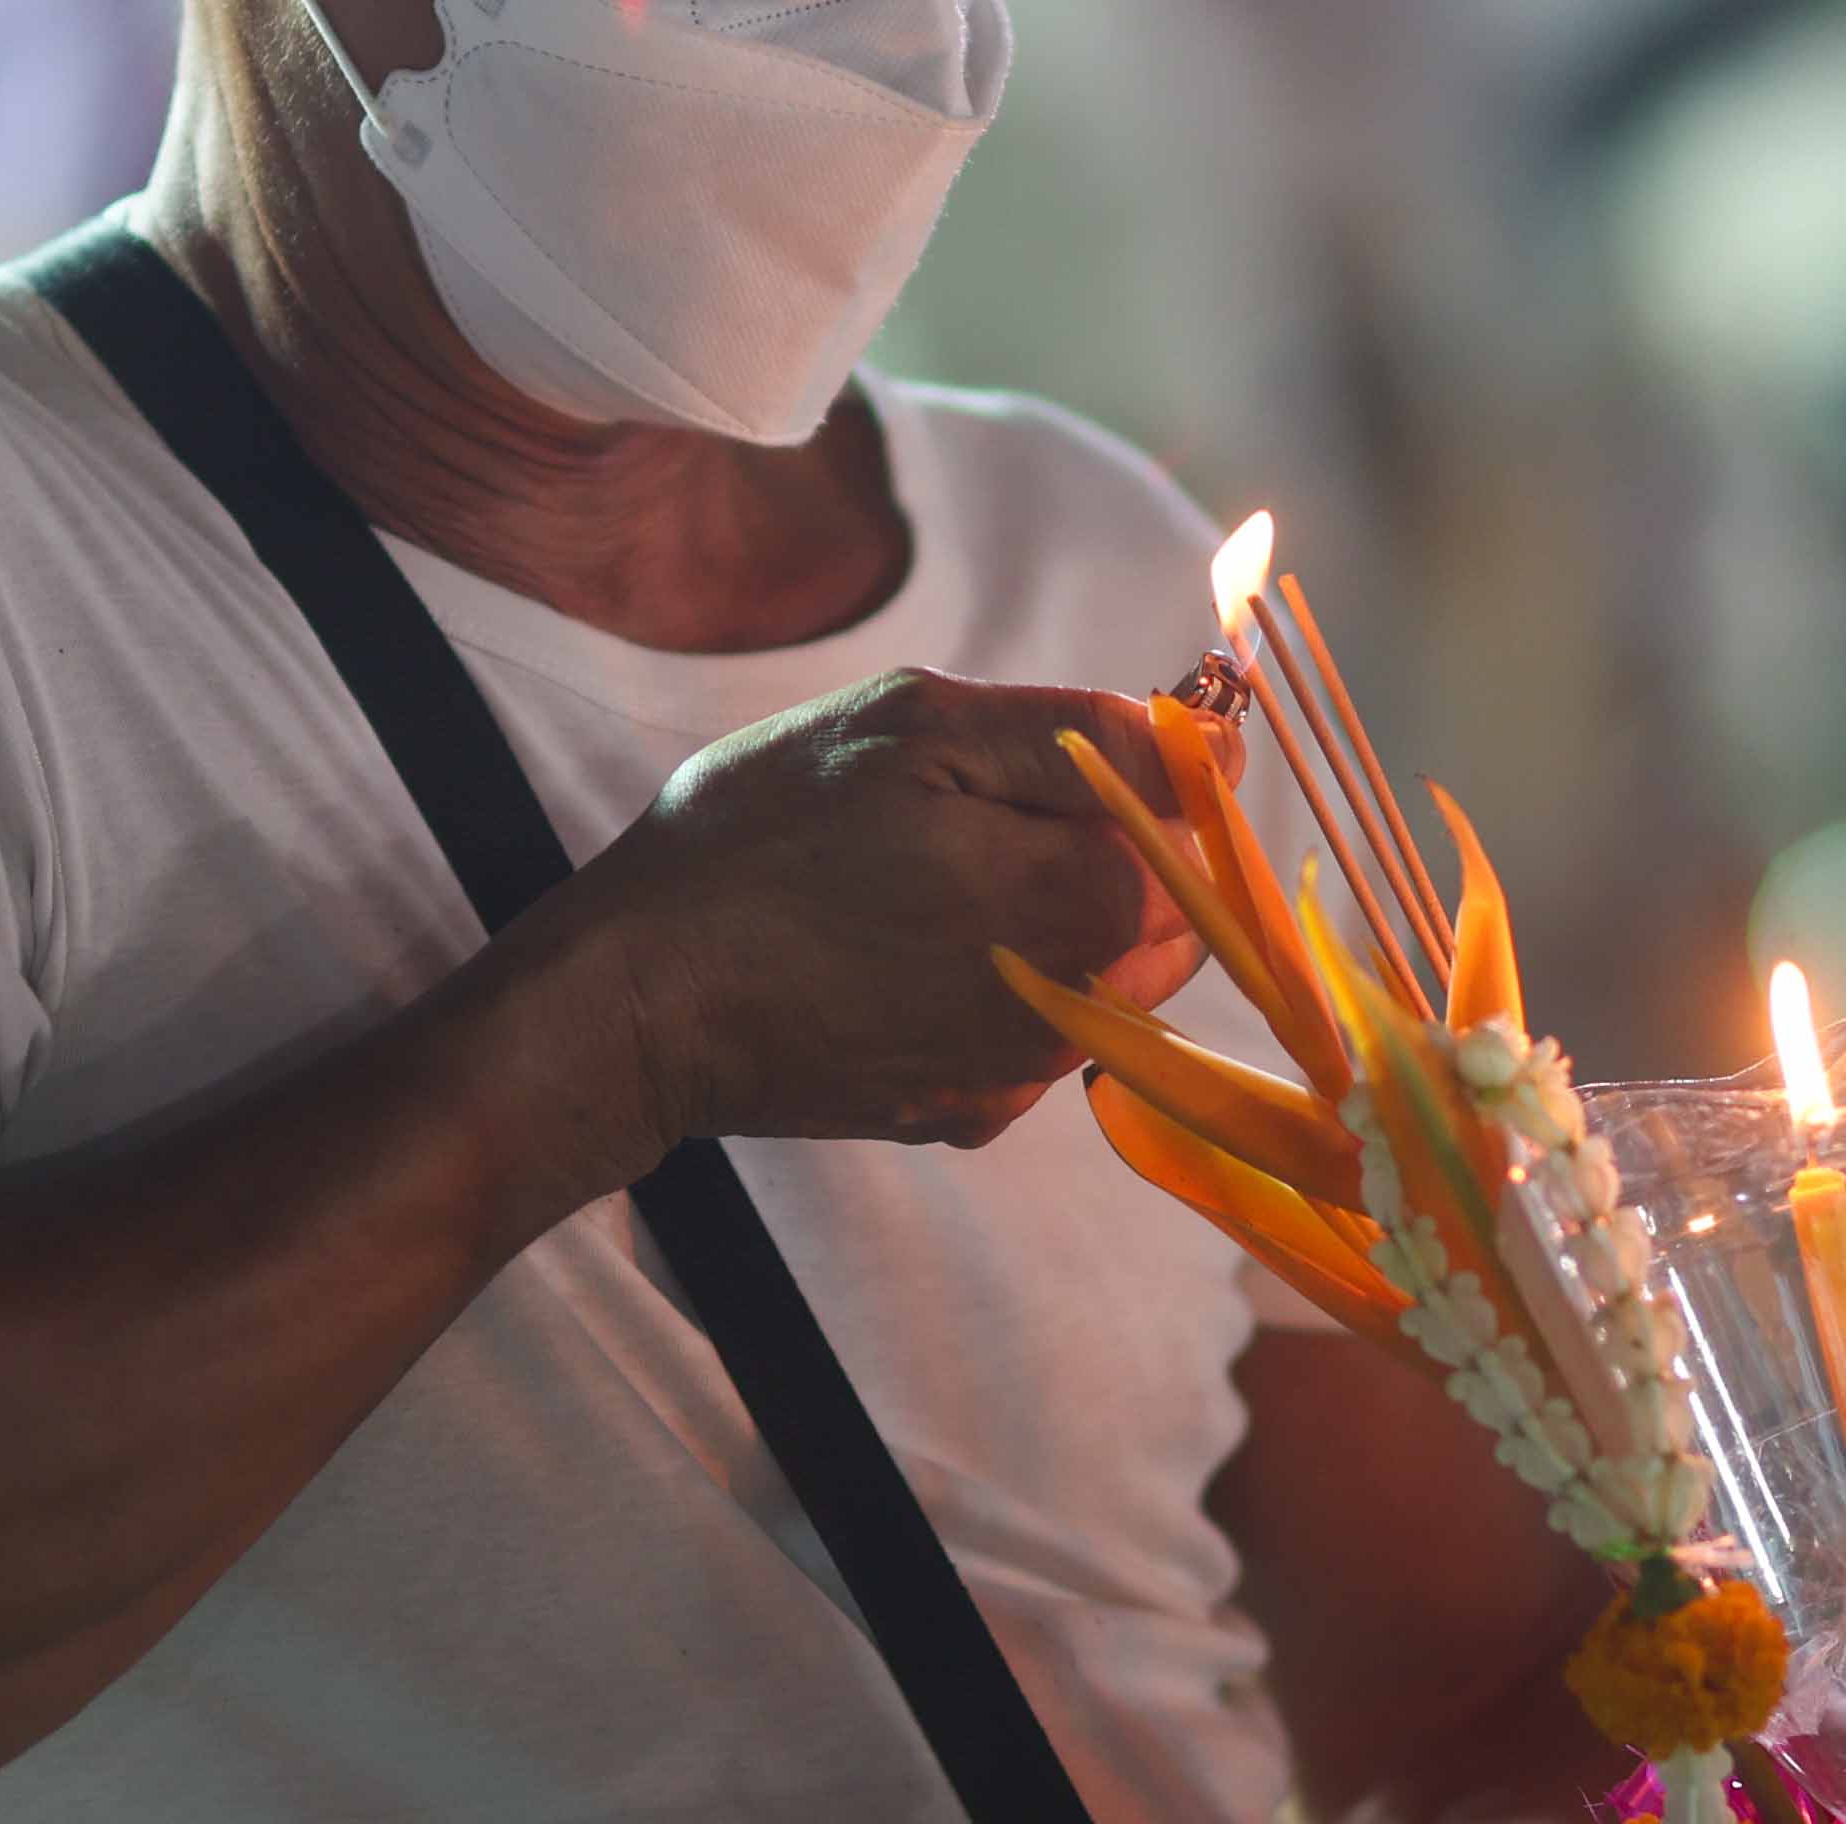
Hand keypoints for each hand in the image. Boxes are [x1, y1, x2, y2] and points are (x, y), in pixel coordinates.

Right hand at [546, 669, 1202, 1157]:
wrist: (633, 1004)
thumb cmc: (760, 840)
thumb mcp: (916, 729)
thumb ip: (1082, 732)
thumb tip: (1212, 740)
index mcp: (1086, 902)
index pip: (1201, 827)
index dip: (1154, 772)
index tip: (1080, 745)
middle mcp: (1079, 1009)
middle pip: (1173, 912)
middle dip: (1113, 848)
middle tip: (992, 803)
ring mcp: (1021, 1076)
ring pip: (1110, 975)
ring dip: (1061, 915)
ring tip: (942, 874)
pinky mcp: (964, 1116)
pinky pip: (1034, 1032)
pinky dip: (1004, 981)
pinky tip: (908, 946)